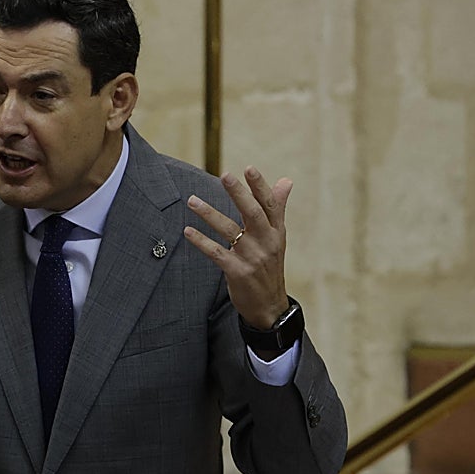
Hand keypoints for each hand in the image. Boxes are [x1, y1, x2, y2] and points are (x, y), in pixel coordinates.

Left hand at [183, 166, 292, 329]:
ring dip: (209, 213)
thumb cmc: (270, 266)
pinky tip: (187, 231)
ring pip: (230, 230)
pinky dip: (201, 241)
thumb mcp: (277, 237)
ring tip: (192, 200)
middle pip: (252, 213)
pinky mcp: (237, 272)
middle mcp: (266, 242)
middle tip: (225, 175)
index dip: (260, 186)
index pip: (270, 204)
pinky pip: (216, 253)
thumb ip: (278, 208)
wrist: (269, 305)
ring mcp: (252, 257)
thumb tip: (286, 180)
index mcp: (276, 231)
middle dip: (239, 193)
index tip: (248, 168)